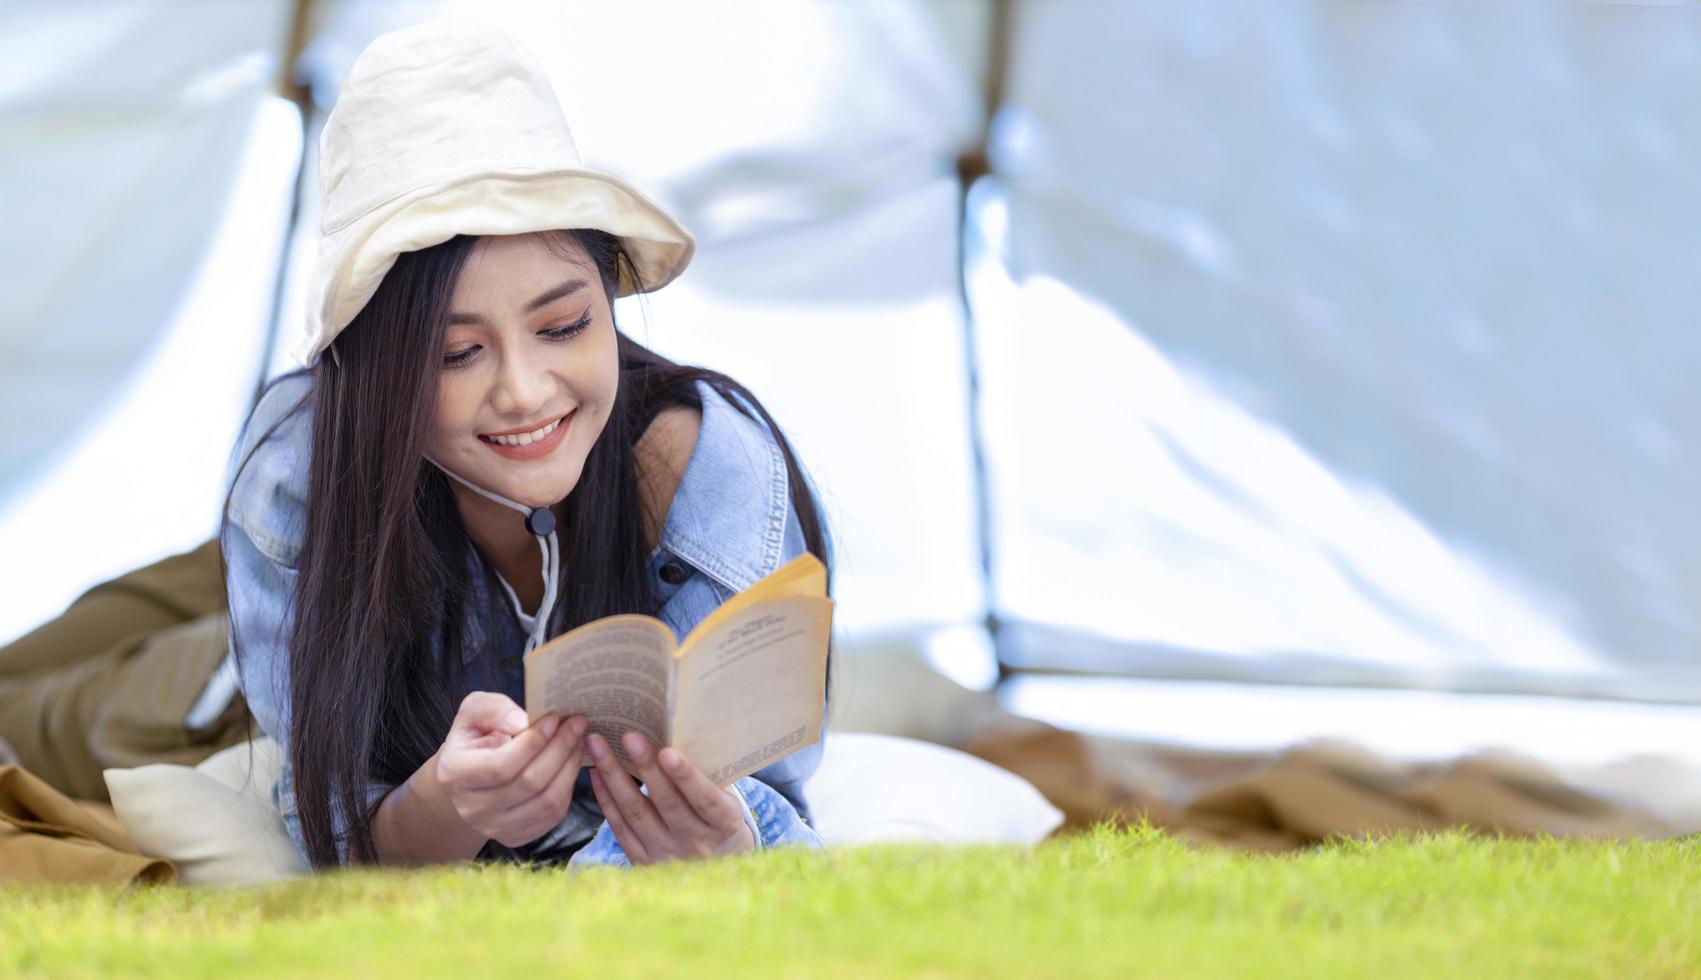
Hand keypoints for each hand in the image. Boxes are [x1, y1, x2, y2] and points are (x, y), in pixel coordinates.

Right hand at [434, 692, 586, 848]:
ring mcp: (493, 828)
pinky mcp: (515, 836)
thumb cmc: (474, 738)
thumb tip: (523, 722)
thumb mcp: (473, 712)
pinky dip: (567, 788)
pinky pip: (552, 816)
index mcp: (455, 774)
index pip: (500, 766)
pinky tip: (569, 765)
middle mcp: (471, 809)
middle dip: (559, 749)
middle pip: (529, 784)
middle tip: (577, 724)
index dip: (533, 742)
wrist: (468, 775)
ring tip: (577, 742)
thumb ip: (493, 709)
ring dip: (569, 768)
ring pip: (546, 802)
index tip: (554, 718)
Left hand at [585, 730, 755, 863]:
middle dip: (646, 767)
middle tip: (628, 736)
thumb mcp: (728, 799)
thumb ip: (709, 775)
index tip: (668, 751)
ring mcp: (667, 855)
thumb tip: (679, 734)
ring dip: (614, 776)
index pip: (705, 799)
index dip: (686, 776)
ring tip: (598, 745)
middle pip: (667, 803)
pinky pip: (620, 828)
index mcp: (724, 824)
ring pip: (636, 813)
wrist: (716, 865)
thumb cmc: (720, 818)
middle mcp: (695, 843)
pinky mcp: (643, 862)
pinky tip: (596, 773)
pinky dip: (606, 799)